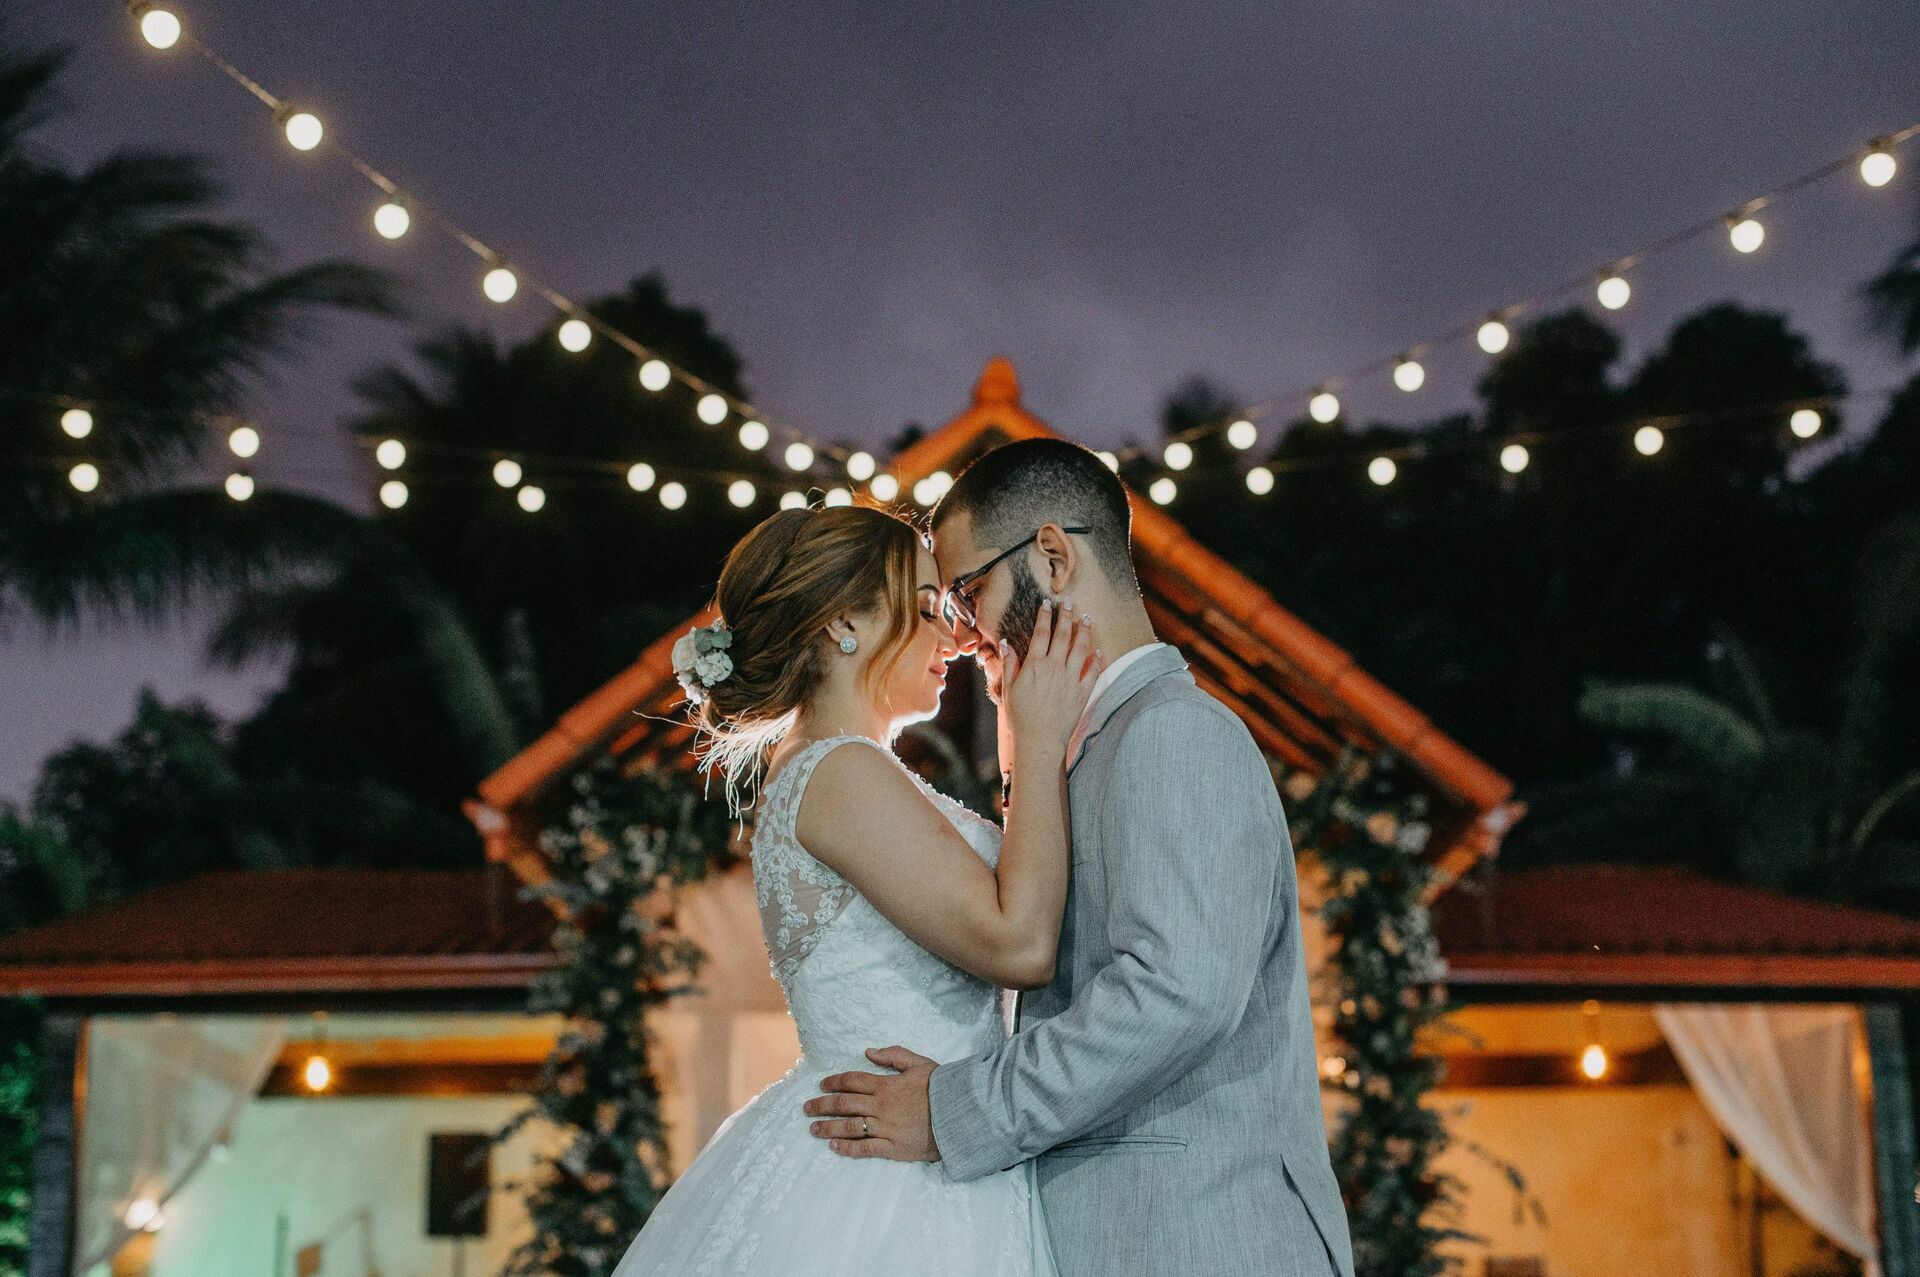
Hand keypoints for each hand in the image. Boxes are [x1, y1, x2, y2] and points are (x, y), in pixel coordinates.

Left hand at [803, 1045, 939, 1160]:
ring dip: (827, 1127)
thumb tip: (868, 1052)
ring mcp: (884, 1128)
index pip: (852, 1081)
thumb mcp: (919, 1063)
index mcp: (885, 1085)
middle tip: (806, 1108)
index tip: (822, 1085)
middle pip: (844, 1104)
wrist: (959, 1115)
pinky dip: (847, 1148)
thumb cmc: (941, 1088)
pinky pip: (864, 1148)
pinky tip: (833, 1147)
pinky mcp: (892, 1147)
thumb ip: (893, 1055)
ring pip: (848, 1126)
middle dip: (822, 1105)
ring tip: (813, 1128)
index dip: (834, 1082)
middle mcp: (880, 1106)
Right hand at [1002, 599, 1102, 755]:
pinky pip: (1093, 671)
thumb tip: (1006, 643)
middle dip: (1066, 615)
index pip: (1041, 633)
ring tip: (1086, 618)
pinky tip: (1099, 650)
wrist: (1039, 741)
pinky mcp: (1083, 692)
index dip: (1045, 616)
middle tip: (1069, 602)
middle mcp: (1054, 667)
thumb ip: (1009, 664)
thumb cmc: (1020, 717)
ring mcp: (1071, 679)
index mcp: (1035, 665)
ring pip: (1080, 648)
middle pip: (1062, 635)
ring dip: (1084, 631)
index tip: (1048, 603)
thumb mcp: (1008, 689)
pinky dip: (1097, 659)